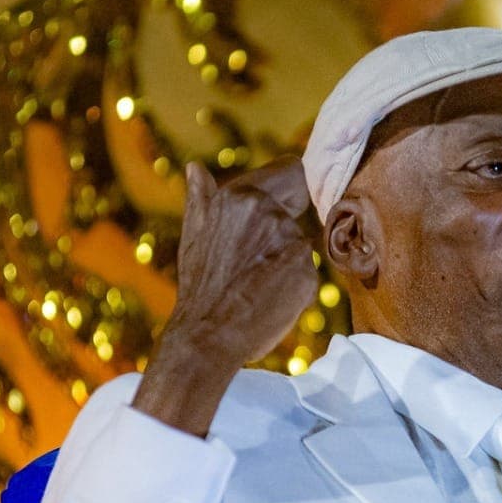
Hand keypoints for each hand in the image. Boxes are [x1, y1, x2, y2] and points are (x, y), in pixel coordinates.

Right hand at [132, 157, 319, 435]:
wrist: (206, 336)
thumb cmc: (200, 285)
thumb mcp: (194, 234)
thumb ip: (201, 197)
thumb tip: (195, 166)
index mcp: (241, 196)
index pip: (292, 171)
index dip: (293, 188)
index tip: (288, 204)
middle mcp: (269, 213)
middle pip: (296, 214)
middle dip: (281, 233)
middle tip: (254, 262)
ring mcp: (291, 242)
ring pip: (300, 245)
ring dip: (285, 261)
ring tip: (256, 283)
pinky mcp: (306, 273)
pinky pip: (306, 273)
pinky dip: (293, 285)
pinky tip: (268, 297)